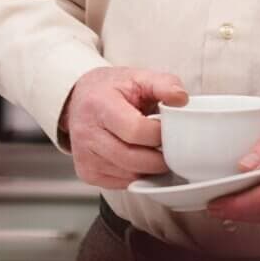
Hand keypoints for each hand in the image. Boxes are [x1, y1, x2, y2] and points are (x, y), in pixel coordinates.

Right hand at [60, 66, 187, 188]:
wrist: (78, 100)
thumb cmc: (111, 89)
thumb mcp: (138, 76)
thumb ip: (164, 84)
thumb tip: (182, 99)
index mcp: (100, 105)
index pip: (135, 130)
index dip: (158, 134)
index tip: (168, 128)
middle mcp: (87, 134)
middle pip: (132, 158)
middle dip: (159, 157)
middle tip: (172, 148)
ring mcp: (85, 157)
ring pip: (129, 175)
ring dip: (150, 168)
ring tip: (157, 151)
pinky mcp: (87, 173)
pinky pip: (121, 184)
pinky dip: (137, 175)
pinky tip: (141, 160)